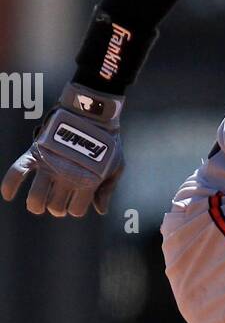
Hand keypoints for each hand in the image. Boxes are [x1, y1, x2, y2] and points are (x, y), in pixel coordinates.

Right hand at [1, 83, 124, 217]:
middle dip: (56, 208)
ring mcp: (50, 164)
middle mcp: (67, 175)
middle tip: (58, 200)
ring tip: (37, 206)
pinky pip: (18, 171)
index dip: (76, 208)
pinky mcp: (37, 152)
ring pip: (37, 197)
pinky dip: (9, 184)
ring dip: (36, 205)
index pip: (76, 209)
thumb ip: (107, 188)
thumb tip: (100, 210)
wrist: (93, 112)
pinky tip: (7, 195)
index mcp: (87, 180)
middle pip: (55, 206)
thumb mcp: (117, 165)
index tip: (76, 200)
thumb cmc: (108, 141)